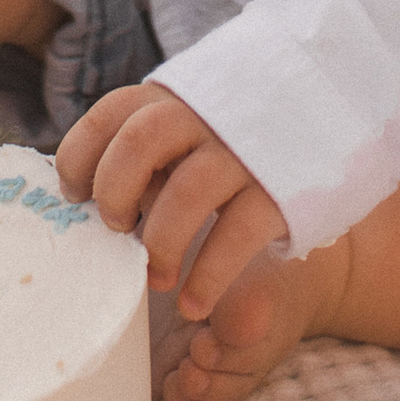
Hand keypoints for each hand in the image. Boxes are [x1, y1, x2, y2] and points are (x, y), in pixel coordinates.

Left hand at [56, 86, 288, 322]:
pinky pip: (235, 236)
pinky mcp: (279, 190)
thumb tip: (81, 197)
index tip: (77, 196)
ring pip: (186, 194)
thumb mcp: (184, 126)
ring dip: (160, 245)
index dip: (80, 158)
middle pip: (139, 143)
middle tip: (118, 230)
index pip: (109, 116)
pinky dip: (207, 277)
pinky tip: (194, 302)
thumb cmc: (227, 141)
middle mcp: (203, 116)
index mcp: (170, 98)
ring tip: (157, 279)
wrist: (322, 119)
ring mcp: (243, 151)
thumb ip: (141, 150)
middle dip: (115, 192)